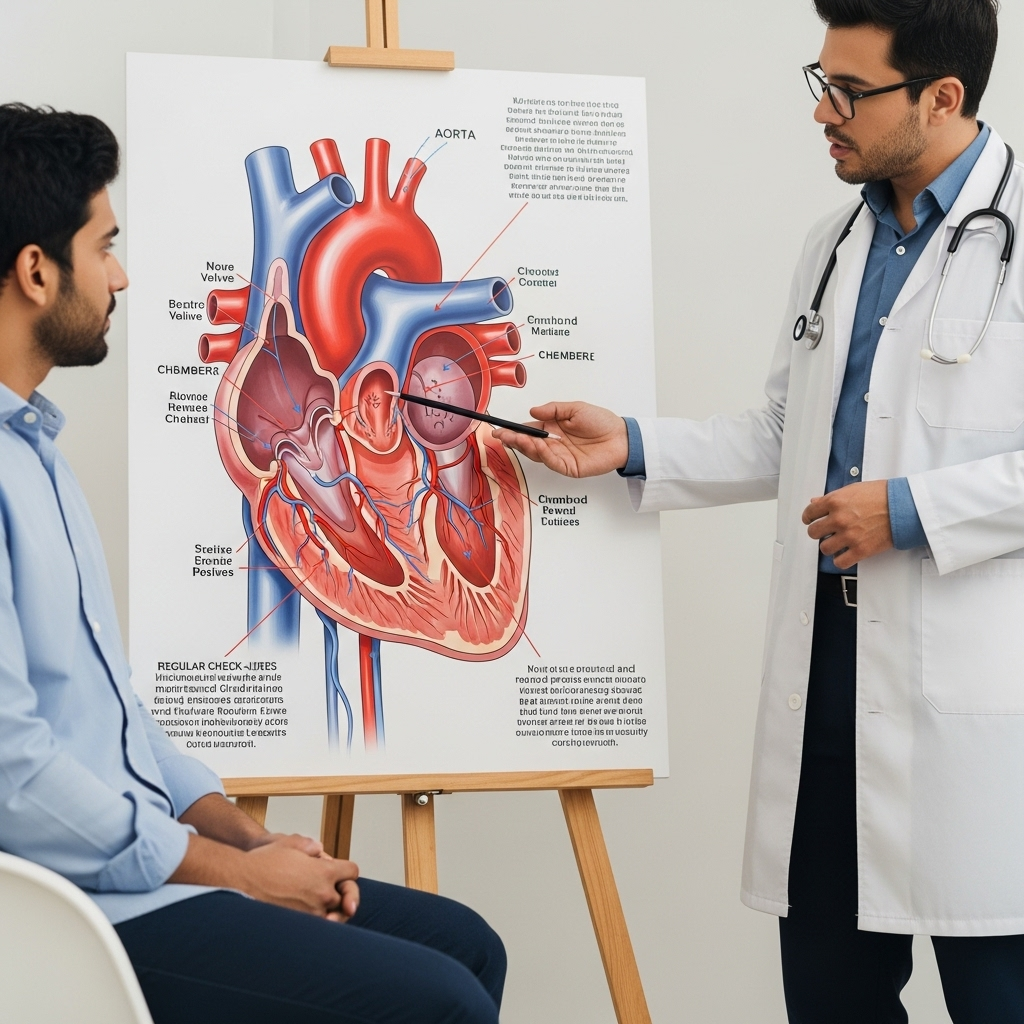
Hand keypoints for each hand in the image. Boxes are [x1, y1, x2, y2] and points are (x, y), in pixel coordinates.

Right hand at [242, 839, 359, 921]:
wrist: (237, 883)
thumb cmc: (261, 862)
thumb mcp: (288, 844)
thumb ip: (310, 846)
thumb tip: (319, 850)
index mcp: (324, 872)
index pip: (352, 873)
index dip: (346, 871)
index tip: (338, 873)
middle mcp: (322, 895)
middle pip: (345, 898)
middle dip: (339, 894)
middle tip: (326, 892)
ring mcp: (311, 914)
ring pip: (331, 916)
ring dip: (326, 911)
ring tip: (313, 904)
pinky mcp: (298, 929)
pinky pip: (315, 929)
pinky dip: (312, 924)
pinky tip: (301, 915)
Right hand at [491, 402, 628, 477]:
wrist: (621, 437)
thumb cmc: (601, 421)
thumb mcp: (575, 408)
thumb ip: (553, 410)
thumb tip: (533, 410)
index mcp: (552, 427)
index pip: (528, 430)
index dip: (513, 430)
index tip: (501, 428)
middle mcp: (553, 443)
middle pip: (528, 444)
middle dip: (514, 440)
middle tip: (502, 436)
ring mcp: (560, 456)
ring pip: (537, 454)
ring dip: (526, 446)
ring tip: (518, 438)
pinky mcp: (568, 467)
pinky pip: (552, 462)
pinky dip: (543, 454)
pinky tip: (538, 446)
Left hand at [802, 479, 892, 569]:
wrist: (904, 506)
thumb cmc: (883, 495)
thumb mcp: (854, 489)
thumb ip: (833, 497)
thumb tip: (816, 501)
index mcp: (835, 502)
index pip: (810, 513)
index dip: (809, 517)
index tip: (810, 520)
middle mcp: (839, 519)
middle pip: (814, 532)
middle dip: (818, 532)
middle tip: (824, 532)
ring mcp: (849, 536)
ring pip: (825, 548)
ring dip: (829, 546)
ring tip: (836, 542)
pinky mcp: (860, 550)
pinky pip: (840, 562)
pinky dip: (840, 560)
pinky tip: (844, 554)